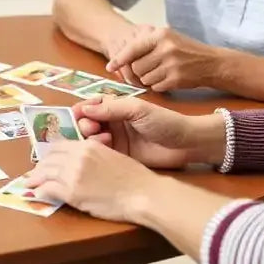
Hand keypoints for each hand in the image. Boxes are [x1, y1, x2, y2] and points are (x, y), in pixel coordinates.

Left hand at [24, 140, 159, 222]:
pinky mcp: (72, 192)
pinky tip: (37, 195)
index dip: (50, 155)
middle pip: (49, 158)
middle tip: (35, 174)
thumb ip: (94, 156)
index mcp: (88, 146)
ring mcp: (73, 173)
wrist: (143, 194)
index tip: (45, 161)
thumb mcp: (113, 156)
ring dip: (35, 179)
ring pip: (44, 173)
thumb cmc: (135, 178)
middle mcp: (78, 156)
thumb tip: (82, 163)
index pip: (60, 146)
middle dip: (40, 167)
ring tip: (29, 184)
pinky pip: (48, 190)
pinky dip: (40, 192)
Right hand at [71, 96, 225, 168]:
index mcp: (114, 107)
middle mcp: (111, 122)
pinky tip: (106, 148)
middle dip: (84, 125)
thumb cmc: (164, 121)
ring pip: (90, 139)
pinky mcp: (118, 156)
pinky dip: (97, 151)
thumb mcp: (137, 109)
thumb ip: (111, 108)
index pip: (90, 106)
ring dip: (91, 138)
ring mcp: (114, 140)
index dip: (81, 110)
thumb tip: (85, 109)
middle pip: (86, 123)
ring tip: (104, 138)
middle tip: (92, 128)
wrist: (184, 144)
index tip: (78, 115)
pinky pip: (100, 154)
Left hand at [105, 26, 223, 91]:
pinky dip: (158, 86)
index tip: (110, 66)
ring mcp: (172, 64)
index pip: (133, 48)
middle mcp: (166, 48)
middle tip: (149, 69)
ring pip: (144, 78)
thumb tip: (121, 54)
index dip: (119, 59)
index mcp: (161, 35)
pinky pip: (155, 87)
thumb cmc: (186, 50)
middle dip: (139, 71)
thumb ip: (147, 42)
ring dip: (148, 79)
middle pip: (136, 66)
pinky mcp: (176, 79)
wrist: (212, 63)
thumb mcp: (168, 38)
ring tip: (161, 72)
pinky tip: (167, 79)